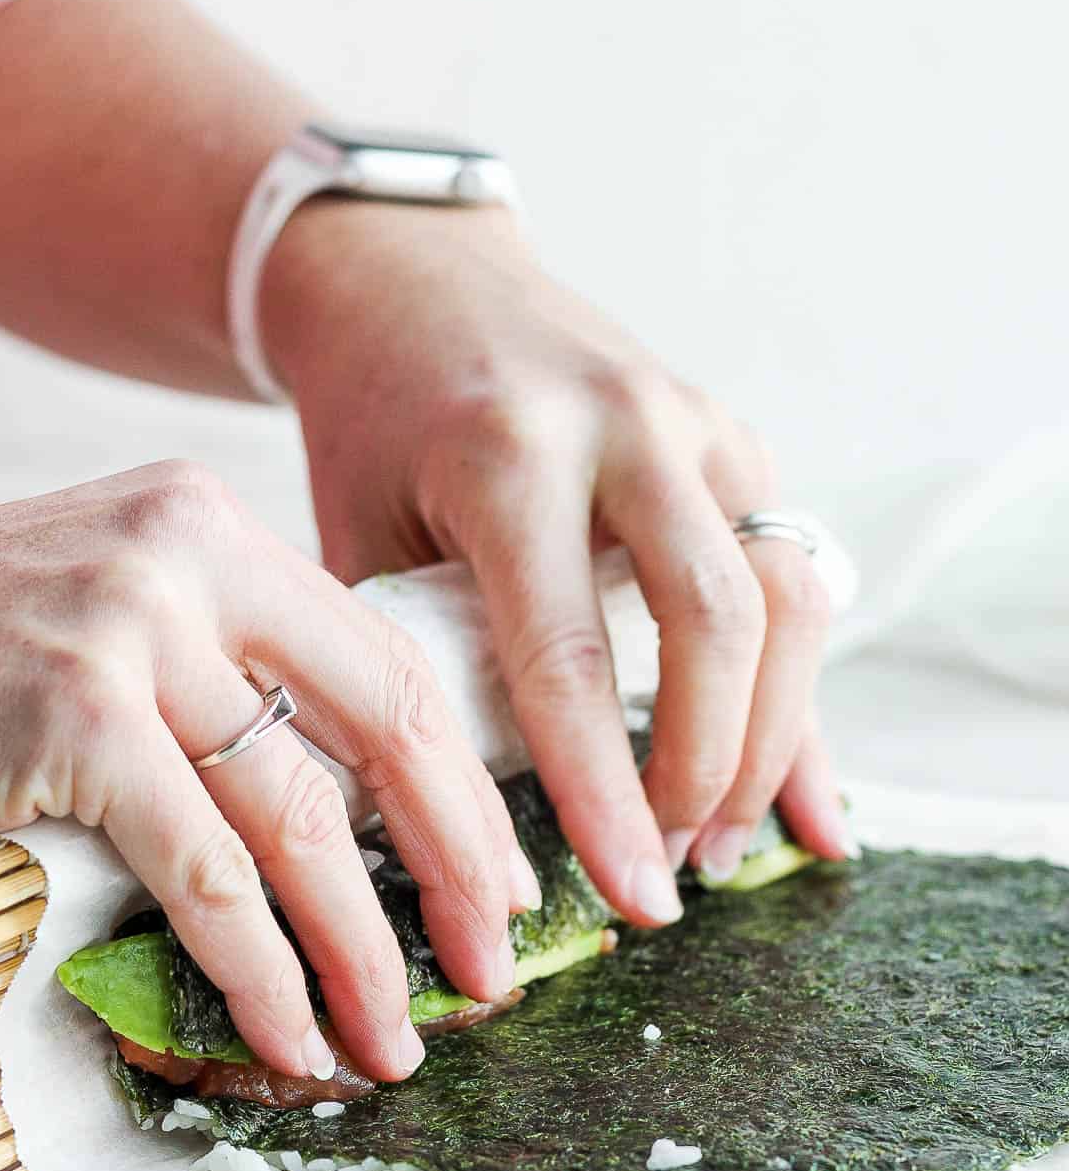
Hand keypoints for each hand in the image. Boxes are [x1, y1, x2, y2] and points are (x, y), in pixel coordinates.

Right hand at [0, 462, 534, 1079]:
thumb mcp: (92, 632)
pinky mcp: (70, 712)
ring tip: (387, 1039)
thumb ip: (209, 685)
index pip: (383, 661)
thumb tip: (339, 820)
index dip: (460, 782)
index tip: (502, 874)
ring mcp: (126, 624)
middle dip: (454, 864)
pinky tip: (289, 1037)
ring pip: (298, 818)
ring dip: (360, 951)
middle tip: (491, 969)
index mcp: (204, 526)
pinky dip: (260, 974)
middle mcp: (182, 551)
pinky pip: (207, 877)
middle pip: (381, 726)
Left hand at [260, 201, 851, 922]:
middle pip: (717, 623)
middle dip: (709, 769)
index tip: (630, 894)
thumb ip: (425, 665)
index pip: (569, 656)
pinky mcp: (734, 440)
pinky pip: (794, 577)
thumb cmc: (372, 423)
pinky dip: (798, 691)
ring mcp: (697, 425)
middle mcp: (625, 427)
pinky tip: (806, 791)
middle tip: (678, 871)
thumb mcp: (364, 538)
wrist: (413, 277)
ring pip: (787, 598)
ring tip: (725, 843)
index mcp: (508, 455)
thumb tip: (473, 837)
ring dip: (771, 738)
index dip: (605, 794)